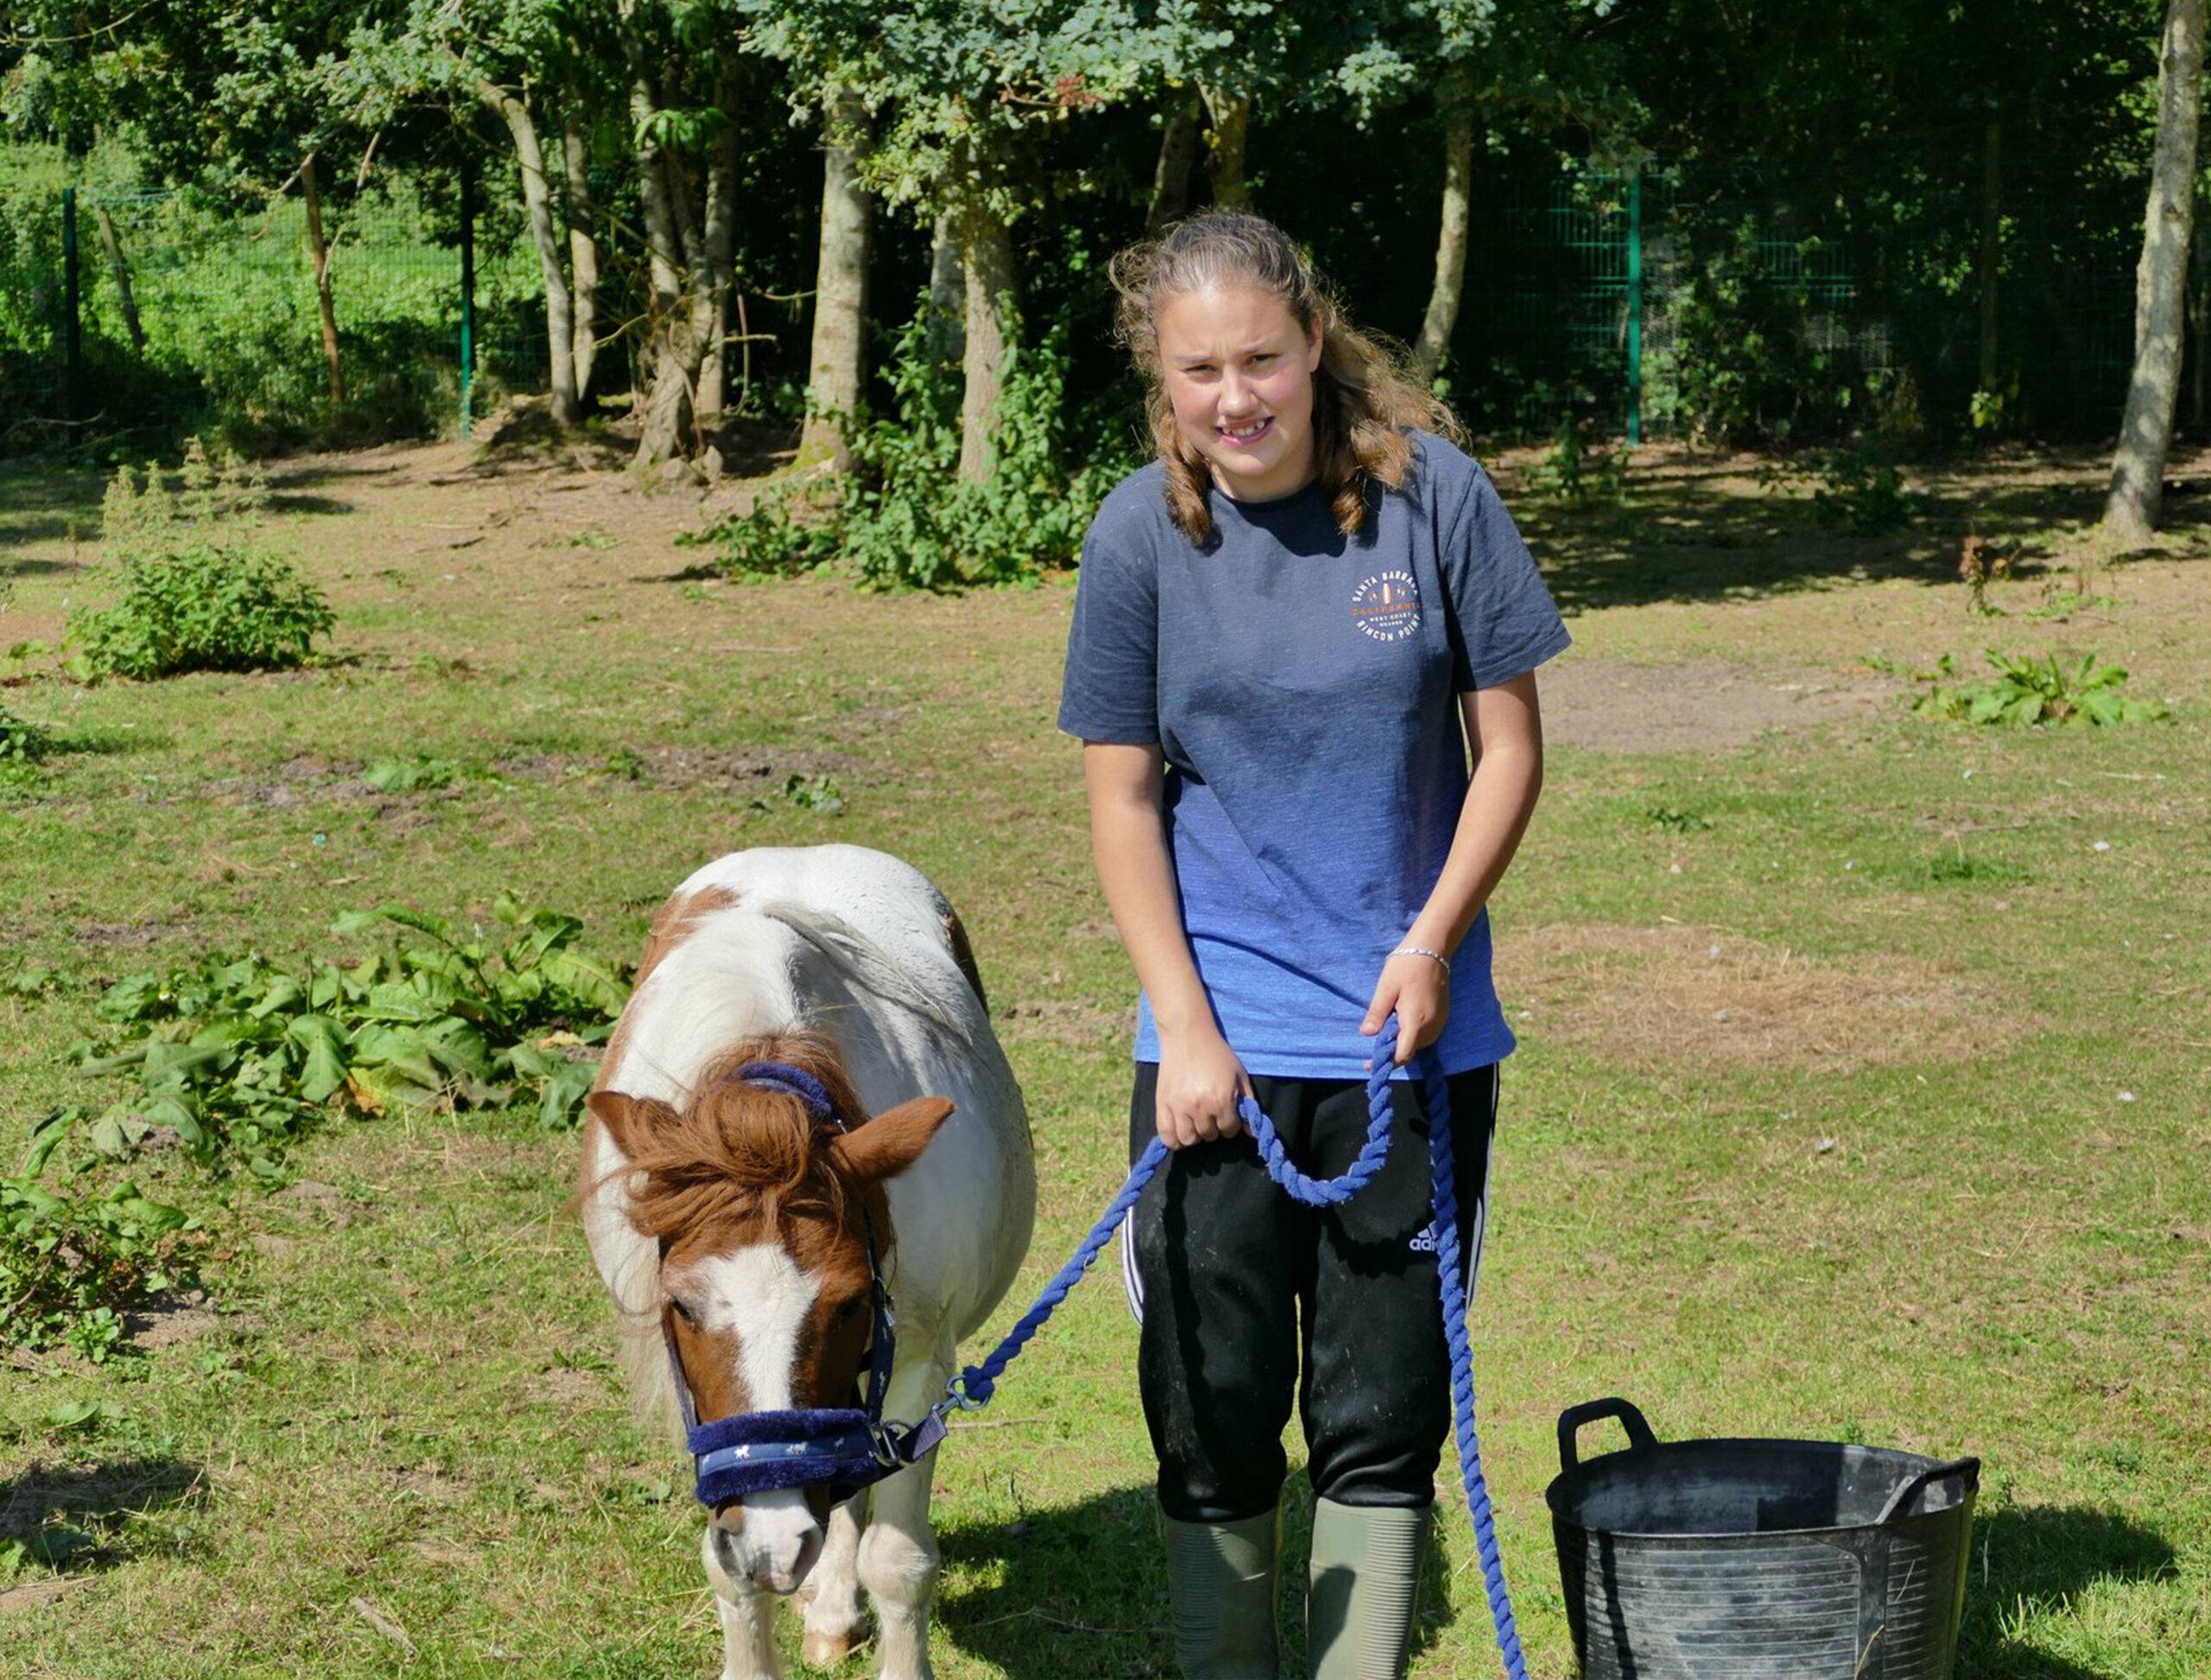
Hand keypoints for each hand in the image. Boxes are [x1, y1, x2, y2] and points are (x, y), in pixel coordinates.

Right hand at [1154, 1026, 1250, 1148]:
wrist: (1187, 1035)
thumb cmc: (1216, 1053)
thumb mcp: (1239, 1075)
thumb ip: (1248, 1103)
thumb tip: (1250, 1131)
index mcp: (1221, 1099)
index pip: (1229, 1129)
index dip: (1231, 1124)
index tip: (1228, 1115)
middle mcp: (1200, 1107)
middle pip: (1209, 1135)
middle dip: (1214, 1128)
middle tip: (1212, 1115)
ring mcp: (1179, 1107)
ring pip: (1188, 1140)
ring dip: (1195, 1135)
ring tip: (1197, 1123)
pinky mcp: (1162, 1104)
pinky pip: (1166, 1135)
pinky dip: (1173, 1140)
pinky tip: (1180, 1131)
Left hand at [1361, 950, 1451, 1065]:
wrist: (1433, 949)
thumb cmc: (1406, 965)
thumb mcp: (1386, 988)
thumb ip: (1377, 1013)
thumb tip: (1366, 1033)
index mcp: (1416, 1020)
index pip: (1403, 1054)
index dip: (1386, 1062)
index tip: (1370, 1064)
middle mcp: (1431, 1026)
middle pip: (1410, 1051)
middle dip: (1392, 1052)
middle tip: (1373, 1047)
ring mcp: (1440, 1022)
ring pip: (1418, 1044)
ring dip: (1402, 1043)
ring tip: (1386, 1032)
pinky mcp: (1442, 1017)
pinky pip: (1426, 1035)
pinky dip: (1412, 1035)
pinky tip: (1400, 1023)